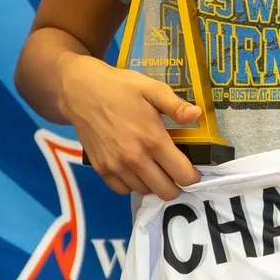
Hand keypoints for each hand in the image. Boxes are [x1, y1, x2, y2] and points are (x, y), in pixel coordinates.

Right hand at [64, 58, 201, 199]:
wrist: (81, 90)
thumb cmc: (120, 87)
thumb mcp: (152, 89)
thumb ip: (176, 106)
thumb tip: (197, 115)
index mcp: (153, 139)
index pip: (182, 175)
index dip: (192, 177)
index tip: (192, 171)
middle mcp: (135, 158)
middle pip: (166, 191)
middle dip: (176, 185)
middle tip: (174, 172)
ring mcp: (116, 166)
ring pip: (145, 191)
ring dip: (153, 184)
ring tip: (154, 168)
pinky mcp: (101, 168)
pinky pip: (122, 190)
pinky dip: (132, 184)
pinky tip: (135, 170)